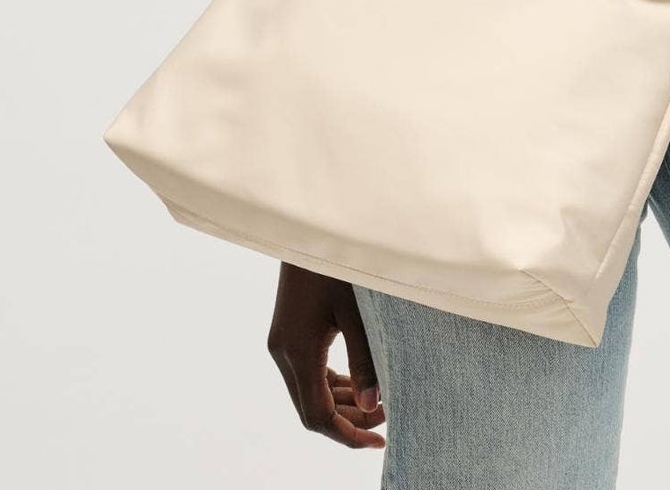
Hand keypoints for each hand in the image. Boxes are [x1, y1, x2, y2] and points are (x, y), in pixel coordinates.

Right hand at [267, 263, 384, 449]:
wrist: (309, 228)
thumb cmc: (337, 263)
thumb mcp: (357, 311)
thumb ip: (365, 358)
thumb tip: (375, 404)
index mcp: (298, 351)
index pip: (318, 416)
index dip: (348, 435)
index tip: (379, 441)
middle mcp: (284, 353)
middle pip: (312, 409)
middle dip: (349, 420)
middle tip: (387, 417)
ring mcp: (283, 343)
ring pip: (309, 393)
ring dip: (341, 403)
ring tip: (379, 401)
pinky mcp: (288, 334)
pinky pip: (308, 373)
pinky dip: (332, 384)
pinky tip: (358, 380)